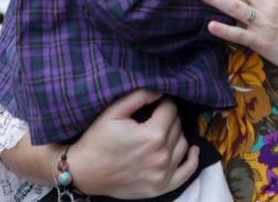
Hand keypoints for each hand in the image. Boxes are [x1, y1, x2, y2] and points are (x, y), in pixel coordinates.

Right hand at [69, 89, 198, 198]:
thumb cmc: (98, 140)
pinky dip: (192, 159)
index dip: (163, 102)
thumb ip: (139, 96)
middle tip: (155, 116)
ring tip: (163, 131)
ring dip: (176, 134)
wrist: (85, 171)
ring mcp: (163, 174)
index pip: (170, 109)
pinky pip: (187, 172)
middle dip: (168, 117)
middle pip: (177, 126)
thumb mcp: (114, 111)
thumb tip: (160, 90)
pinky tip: (192, 150)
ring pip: (183, 144)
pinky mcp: (161, 187)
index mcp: (153, 134)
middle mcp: (162, 155)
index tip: (156, 102)